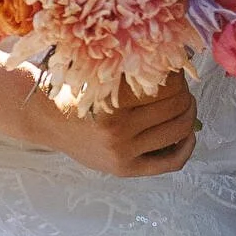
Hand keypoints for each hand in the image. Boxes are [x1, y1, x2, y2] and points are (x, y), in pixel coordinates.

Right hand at [20, 68, 199, 177]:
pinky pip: (169, 162)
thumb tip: (176, 66)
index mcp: (112, 103)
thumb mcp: (101, 77)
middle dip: (185, 94)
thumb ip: (132, 75)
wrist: (46, 121)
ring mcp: (122, 153)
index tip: (177, 70)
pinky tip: (189, 134)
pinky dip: (186, 147)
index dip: (178, 77)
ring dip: (188, 114)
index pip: (165, 87)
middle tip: (183, 87)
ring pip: (177, 131)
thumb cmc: (75, 93)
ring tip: (185, 105)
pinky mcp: (125, 169)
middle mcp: (117, 131)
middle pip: (174, 108)